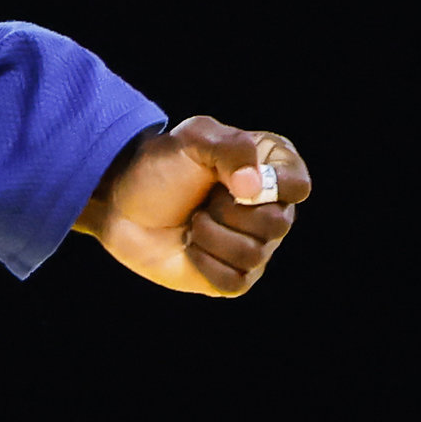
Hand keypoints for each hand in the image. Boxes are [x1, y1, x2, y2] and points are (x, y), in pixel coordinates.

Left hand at [76, 114, 313, 296]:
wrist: (121, 205)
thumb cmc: (160, 166)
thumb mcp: (193, 140)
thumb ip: (230, 149)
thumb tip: (254, 188)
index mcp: (271, 168)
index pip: (298, 185)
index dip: (272, 187)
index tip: (235, 183)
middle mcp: (271, 208)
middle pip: (277, 224)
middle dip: (228, 212)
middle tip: (203, 201)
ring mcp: (256, 245)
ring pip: (253, 255)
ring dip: (210, 237)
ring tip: (193, 222)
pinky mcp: (234, 277)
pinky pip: (235, 281)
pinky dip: (205, 265)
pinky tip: (191, 248)